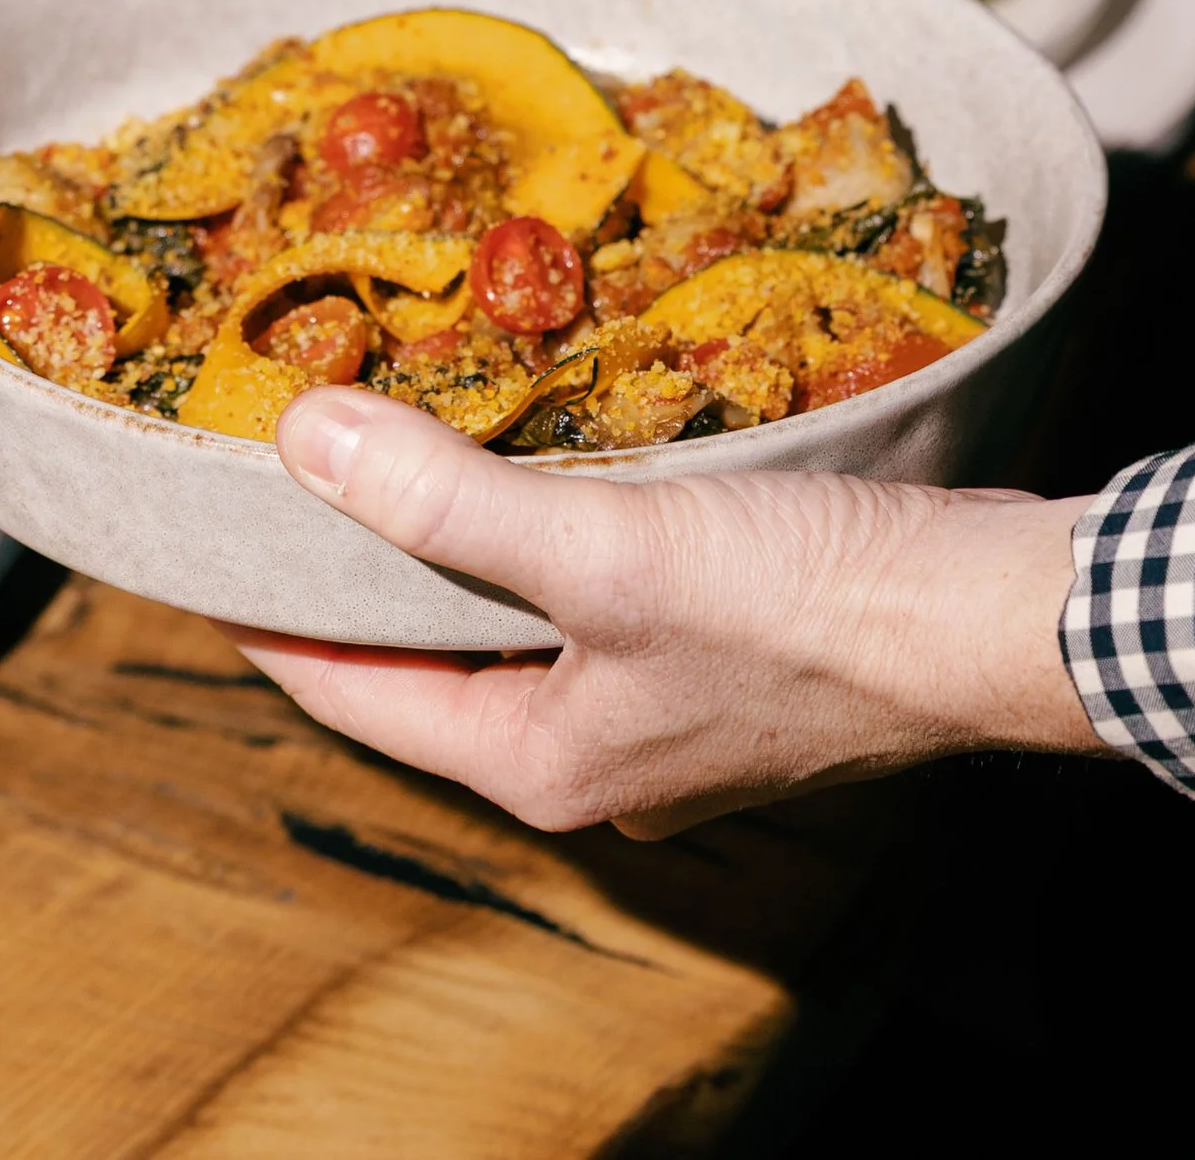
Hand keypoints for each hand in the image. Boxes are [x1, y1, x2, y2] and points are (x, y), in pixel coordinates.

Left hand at [226, 389, 1102, 839]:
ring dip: (476, 532)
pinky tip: (575, 442)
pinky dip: (568, 520)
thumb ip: (448, 498)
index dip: (269, 613)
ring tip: (421, 431)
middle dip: (375, 563)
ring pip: (531, 618)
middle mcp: (600, 756)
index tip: (203, 540)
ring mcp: (674, 711)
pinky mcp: (738, 651)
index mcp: (545, 763)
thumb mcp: (607, 544)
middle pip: (440, 657)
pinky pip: (610, 587)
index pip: (355, 690)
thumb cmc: (805, 606)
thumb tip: (302, 443)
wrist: (991, 616)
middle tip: (308, 461)